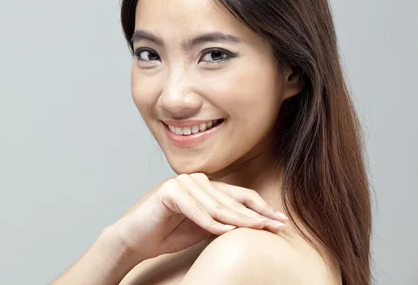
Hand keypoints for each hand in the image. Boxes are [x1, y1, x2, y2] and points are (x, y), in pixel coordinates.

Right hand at [111, 173, 287, 259]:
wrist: (137, 238)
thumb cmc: (170, 233)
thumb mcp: (205, 228)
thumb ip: (226, 222)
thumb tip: (259, 225)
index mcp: (207, 186)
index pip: (239, 196)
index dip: (261, 208)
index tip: (280, 221)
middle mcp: (197, 180)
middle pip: (231, 201)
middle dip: (255, 215)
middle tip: (275, 226)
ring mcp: (183, 183)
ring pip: (215, 205)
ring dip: (237, 219)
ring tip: (257, 229)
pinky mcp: (169, 191)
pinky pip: (195, 209)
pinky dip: (210, 222)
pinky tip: (226, 231)